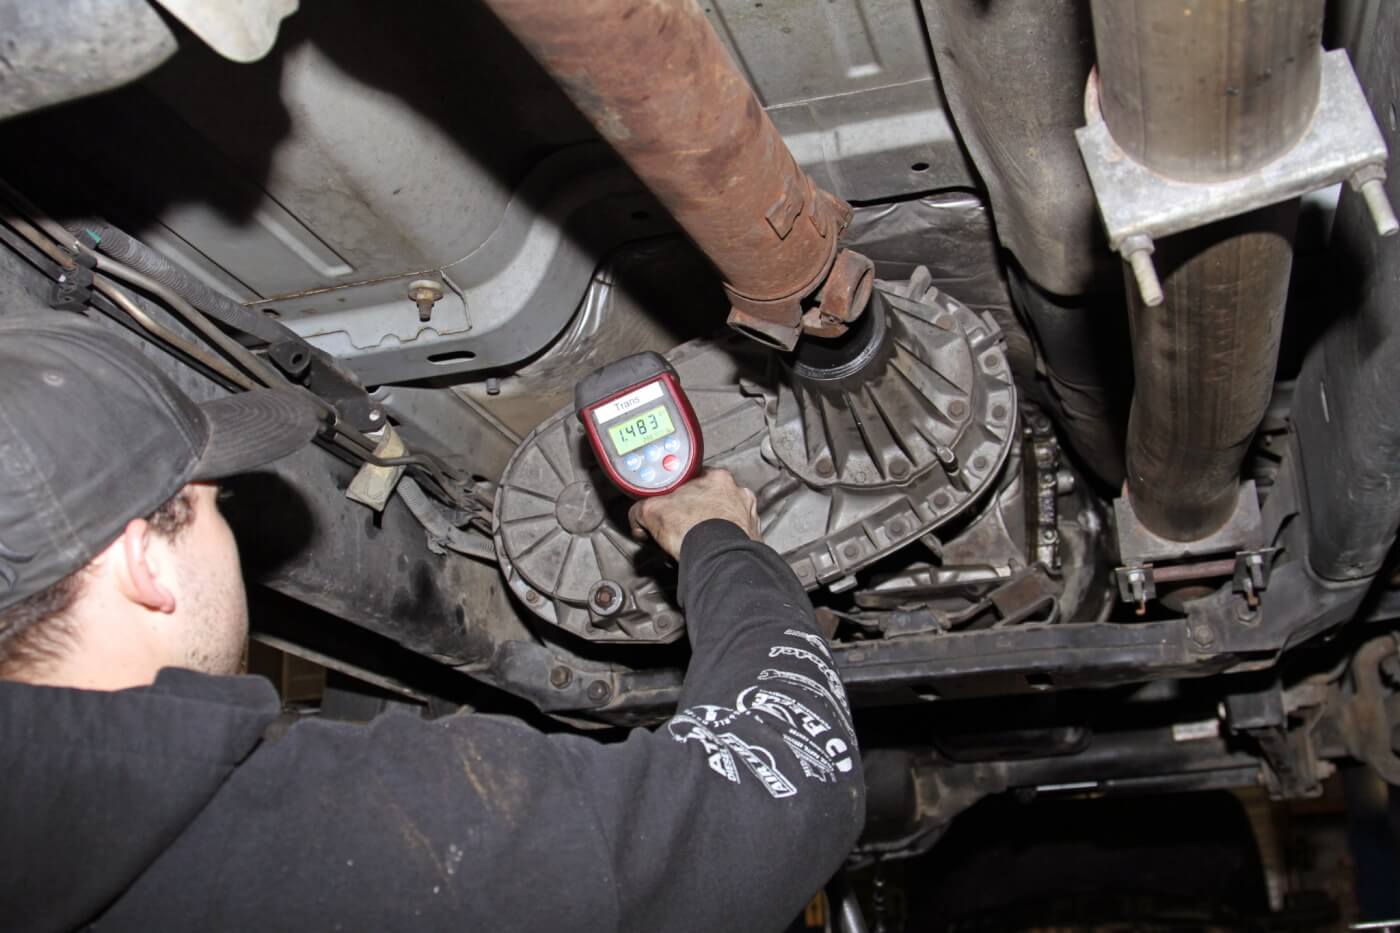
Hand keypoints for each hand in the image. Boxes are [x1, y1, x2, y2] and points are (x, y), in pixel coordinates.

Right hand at [628, 468, 759, 558]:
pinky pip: (738, 536)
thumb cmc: (692, 530)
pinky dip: (727, 541)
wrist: (717, 558)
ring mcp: (749, 515)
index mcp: (716, 477)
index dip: (681, 492)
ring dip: (716, 524)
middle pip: (713, 496)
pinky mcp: (754, 537)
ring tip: (699, 538)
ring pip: (729, 515)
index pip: (695, 478)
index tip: (674, 504)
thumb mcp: (651, 511)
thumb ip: (642, 508)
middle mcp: (738, 492)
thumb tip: (638, 515)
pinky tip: (713, 548)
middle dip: (700, 509)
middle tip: (684, 523)